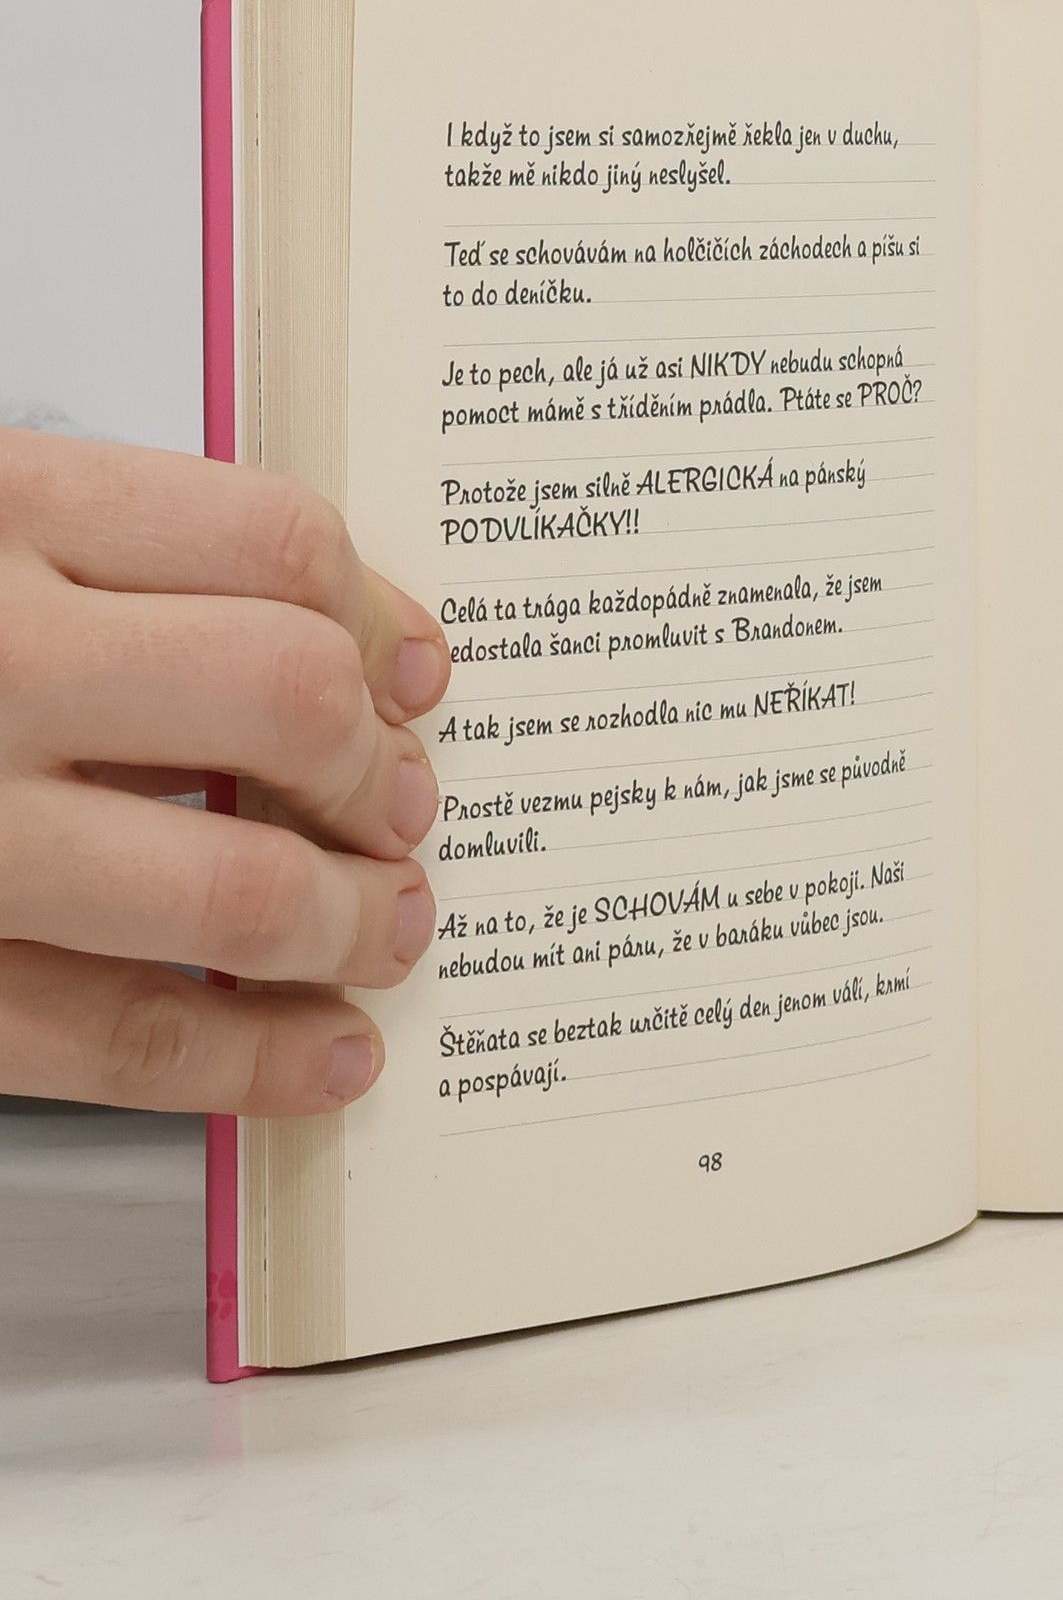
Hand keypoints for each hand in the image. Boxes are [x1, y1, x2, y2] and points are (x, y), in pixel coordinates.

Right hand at [0, 429, 448, 1114]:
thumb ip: (111, 553)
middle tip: (403, 807)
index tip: (415, 672)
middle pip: (285, 700)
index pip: (270, 539)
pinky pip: (121, 1038)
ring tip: (389, 927)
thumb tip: (358, 650)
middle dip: (377, 770)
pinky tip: (327, 1056)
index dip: (377, 614)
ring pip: (233, 890)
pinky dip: (256, 1060)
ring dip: (352, 921)